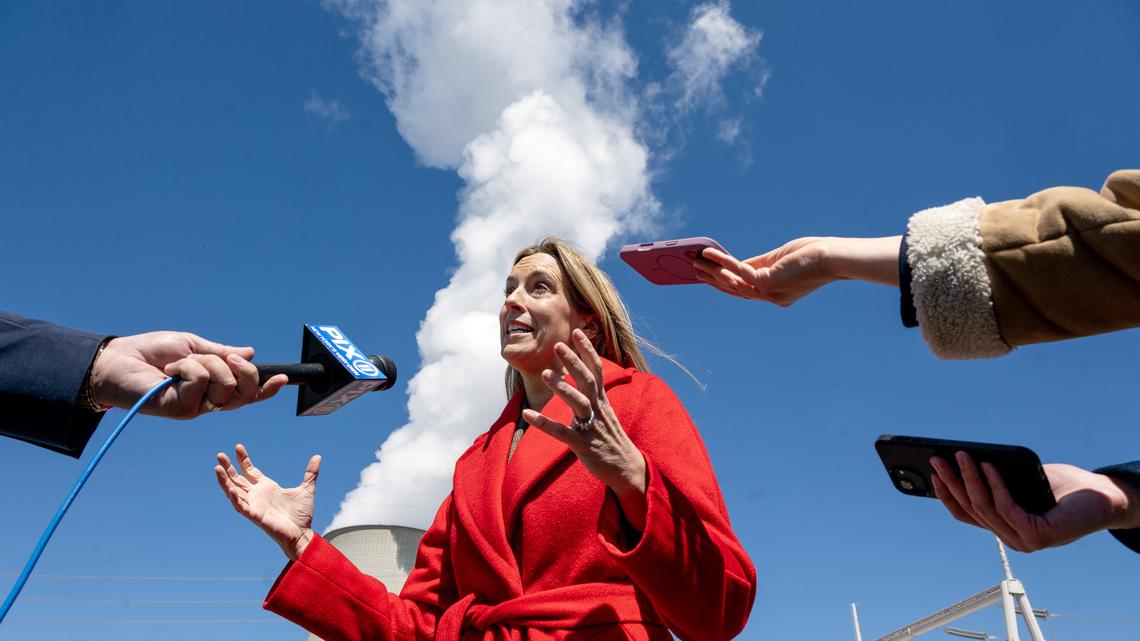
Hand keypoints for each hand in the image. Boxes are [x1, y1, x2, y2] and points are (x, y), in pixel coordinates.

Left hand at [89, 331, 287, 417]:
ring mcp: (195, 408)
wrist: (117, 360)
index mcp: (213, 388)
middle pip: (244, 392)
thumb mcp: (193, 346)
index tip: (283, 378)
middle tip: (227, 356)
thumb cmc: (151, 353)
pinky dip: (187, 367)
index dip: (266, 389)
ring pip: (225, 384)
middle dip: (242, 368)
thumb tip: (251, 353)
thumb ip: (221, 353)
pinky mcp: (181, 409)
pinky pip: (200, 380)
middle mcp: (207, 402)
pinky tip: (168, 371)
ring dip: (206, 362)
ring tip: (181, 362)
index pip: (246, 394)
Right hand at [215, 444, 319, 560]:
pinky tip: (230, 489)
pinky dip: (235, 498)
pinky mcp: (255, 516)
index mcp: (266, 487)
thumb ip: (310, 473)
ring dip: (225, 481)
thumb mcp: (306, 489)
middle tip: (219, 455)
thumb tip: (318, 457)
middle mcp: (257, 495)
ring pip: (234, 491)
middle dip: (228, 468)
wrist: (302, 533)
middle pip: (237, 479)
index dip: (243, 459)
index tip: (237, 446)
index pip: (249, 470)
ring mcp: (254, 505)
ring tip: (217, 468)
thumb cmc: (301, 515)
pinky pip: (241, 506)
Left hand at [522, 329, 647, 530]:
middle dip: (573, 361)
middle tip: (558, 345)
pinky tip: (529, 414)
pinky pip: (563, 433)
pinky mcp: (584, 445)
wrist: (627, 469)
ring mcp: (592, 427)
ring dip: (562, 388)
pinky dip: (545, 423)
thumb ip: (594, 395)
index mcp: (602, 401)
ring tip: (545, 374)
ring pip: (578, 403)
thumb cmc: (611, 439)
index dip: (587, 350)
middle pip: (587, 380)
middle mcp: (598, 409)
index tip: (576, 332)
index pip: (597, 369)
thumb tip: (582, 378)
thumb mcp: (605, 412)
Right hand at [693, 236, 900, 305]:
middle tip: (694, 271)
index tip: (708, 275)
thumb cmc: (813, 254)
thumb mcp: (781, 259)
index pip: (746, 289)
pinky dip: (722, 262)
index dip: (725, 282)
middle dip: (713, 280)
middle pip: (735, 290)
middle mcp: (771, 298)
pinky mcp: (768, 282)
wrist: (833, 257)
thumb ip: (760, 263)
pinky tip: (710, 253)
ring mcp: (769, 293)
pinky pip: (738, 271)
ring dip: (712, 272)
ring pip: (733, 284)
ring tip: (695, 262)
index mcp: (776, 294)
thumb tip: (736, 263)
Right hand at [931, 452, 1139, 551]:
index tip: (933, 473)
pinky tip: (988, 465)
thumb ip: (999, 484)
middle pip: (971, 510)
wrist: (1105, 498)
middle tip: (936, 459)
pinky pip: (1006, 507)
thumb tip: (964, 463)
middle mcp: (1013, 540)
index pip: (967, 515)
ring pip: (985, 508)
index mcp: (1007, 528)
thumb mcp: (1023, 483)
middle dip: (951, 482)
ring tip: (962, 456)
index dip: (947, 494)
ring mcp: (1024, 542)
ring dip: (969, 478)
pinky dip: (994, 485)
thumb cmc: (1066, 489)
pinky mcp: (1037, 537)